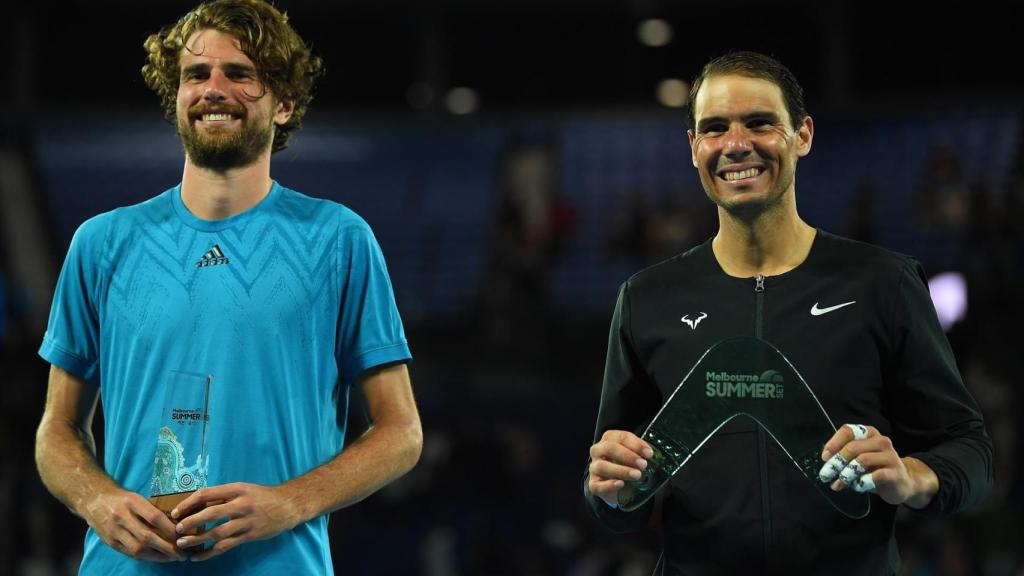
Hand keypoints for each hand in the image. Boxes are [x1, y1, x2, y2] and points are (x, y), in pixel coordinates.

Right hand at [83, 489, 184, 561]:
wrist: (94, 500)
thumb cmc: (122, 498)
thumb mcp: (137, 497)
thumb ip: (152, 509)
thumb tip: (176, 523)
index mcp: (132, 502)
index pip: (154, 518)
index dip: (170, 529)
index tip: (183, 536)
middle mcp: (122, 517)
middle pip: (147, 537)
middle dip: (167, 548)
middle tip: (182, 553)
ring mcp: (114, 531)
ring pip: (138, 549)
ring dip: (158, 556)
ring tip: (172, 558)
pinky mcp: (110, 542)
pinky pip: (129, 553)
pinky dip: (145, 557)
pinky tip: (157, 557)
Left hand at [170, 483, 302, 560]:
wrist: (289, 505)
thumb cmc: (262, 496)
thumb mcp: (244, 489)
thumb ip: (223, 496)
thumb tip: (196, 506)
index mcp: (237, 489)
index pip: (207, 494)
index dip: (189, 503)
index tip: (176, 512)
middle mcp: (241, 504)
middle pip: (211, 513)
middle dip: (191, 522)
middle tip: (177, 530)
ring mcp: (247, 521)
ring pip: (217, 532)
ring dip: (198, 539)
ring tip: (183, 545)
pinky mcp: (251, 535)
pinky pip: (227, 546)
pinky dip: (210, 553)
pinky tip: (198, 557)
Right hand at [588, 430, 653, 507]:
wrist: (619, 486)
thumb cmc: (628, 465)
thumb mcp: (636, 456)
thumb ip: (642, 454)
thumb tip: (654, 455)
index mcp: (609, 439)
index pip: (621, 437)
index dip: (636, 445)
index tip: (649, 454)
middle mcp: (598, 450)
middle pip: (609, 448)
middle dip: (628, 456)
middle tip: (643, 465)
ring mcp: (594, 467)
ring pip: (602, 466)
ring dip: (621, 470)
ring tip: (637, 475)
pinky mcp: (593, 484)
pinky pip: (597, 485)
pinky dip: (609, 485)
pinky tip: (621, 484)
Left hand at [819, 423, 937, 507]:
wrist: (903, 483)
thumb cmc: (875, 468)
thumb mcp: (858, 458)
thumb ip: (844, 456)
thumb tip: (825, 461)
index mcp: (869, 433)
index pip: (848, 431)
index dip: (833, 443)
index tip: (824, 457)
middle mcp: (881, 441)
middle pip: (852, 447)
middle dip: (836, 462)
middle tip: (826, 475)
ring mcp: (890, 456)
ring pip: (862, 460)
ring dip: (846, 474)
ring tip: (838, 485)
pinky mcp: (895, 473)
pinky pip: (874, 476)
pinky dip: (861, 483)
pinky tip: (857, 487)